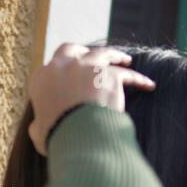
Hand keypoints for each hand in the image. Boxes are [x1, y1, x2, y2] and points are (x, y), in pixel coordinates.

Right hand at [27, 43, 156, 155]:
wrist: (77, 134)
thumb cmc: (57, 136)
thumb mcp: (39, 133)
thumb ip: (38, 125)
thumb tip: (37, 127)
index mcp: (42, 79)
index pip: (53, 68)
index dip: (64, 70)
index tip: (73, 76)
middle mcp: (62, 66)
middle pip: (74, 50)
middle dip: (84, 51)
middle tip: (95, 55)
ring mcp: (86, 67)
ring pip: (102, 53)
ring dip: (114, 55)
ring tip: (125, 59)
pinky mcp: (108, 74)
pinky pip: (127, 74)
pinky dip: (139, 79)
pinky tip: (148, 84)